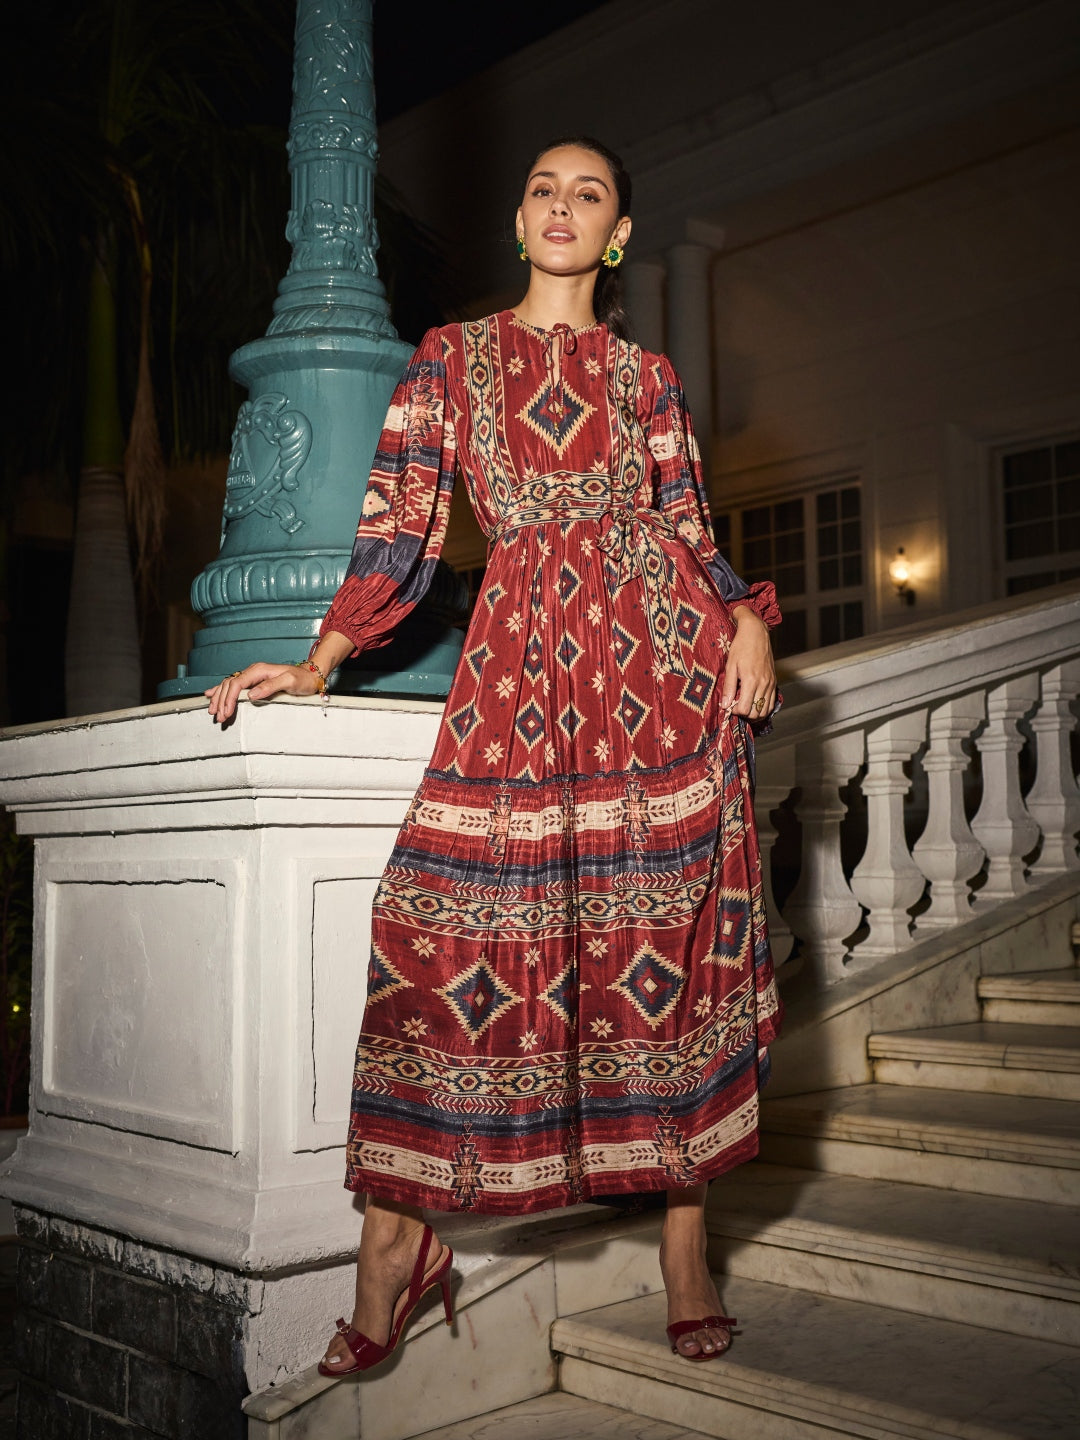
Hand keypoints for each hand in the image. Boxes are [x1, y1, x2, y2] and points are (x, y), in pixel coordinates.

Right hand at [205, 662, 320, 724]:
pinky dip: (222, 690)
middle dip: (222, 701)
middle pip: (229, 684)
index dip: (229, 698)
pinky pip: (234, 685)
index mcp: (259, 670)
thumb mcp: (290, 681)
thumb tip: (251, 694)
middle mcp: (253, 671)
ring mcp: (253, 676)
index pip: (237, 683)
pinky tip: (212, 694)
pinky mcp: (254, 681)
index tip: (226, 712)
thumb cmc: (302, 679)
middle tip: (219, 716)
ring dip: (220, 698)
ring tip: (214, 711)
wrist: (310, 675)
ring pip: (229, 684)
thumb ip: (270, 686)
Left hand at [720, 608, 776, 719]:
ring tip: (744, 707)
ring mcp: (770, 683)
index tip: (729, 706)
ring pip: (765, 710)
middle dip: (744, 715)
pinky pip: (772, 702)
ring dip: (754, 714)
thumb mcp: (730, 665)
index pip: (744, 708)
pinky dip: (763, 708)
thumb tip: (725, 705)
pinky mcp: (774, 681)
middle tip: (735, 708)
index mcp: (751, 680)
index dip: (735, 711)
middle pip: (755, 712)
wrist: (757, 633)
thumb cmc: (741, 646)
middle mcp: (763, 683)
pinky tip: (754, 704)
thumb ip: (728, 686)